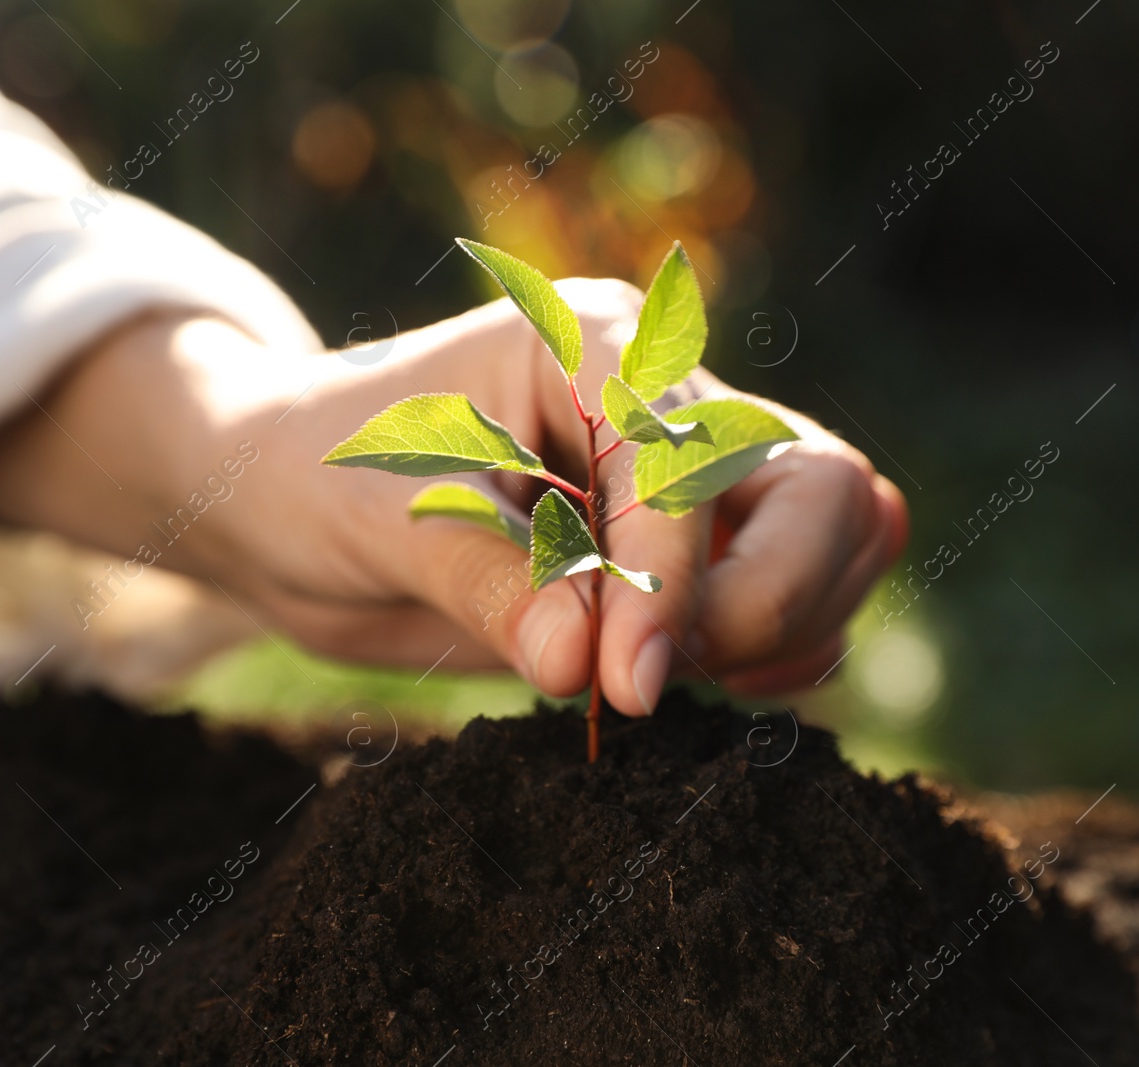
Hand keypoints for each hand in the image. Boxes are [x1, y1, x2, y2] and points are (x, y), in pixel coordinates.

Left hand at [0, 286, 906, 712]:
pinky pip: (808, 600)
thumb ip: (487, 585)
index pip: (691, 459)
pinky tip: (674, 680)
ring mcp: (698, 473)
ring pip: (844, 537)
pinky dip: (777, 654)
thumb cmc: (322, 477)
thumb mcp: (382, 524)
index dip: (672, 579)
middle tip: (649, 680)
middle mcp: (669, 397)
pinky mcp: (702, 549)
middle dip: (769, 597)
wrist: (293, 505)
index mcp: (595, 347)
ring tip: (644, 679)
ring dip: (780, 631)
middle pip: (826, 484)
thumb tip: (581, 663)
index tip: (622, 688)